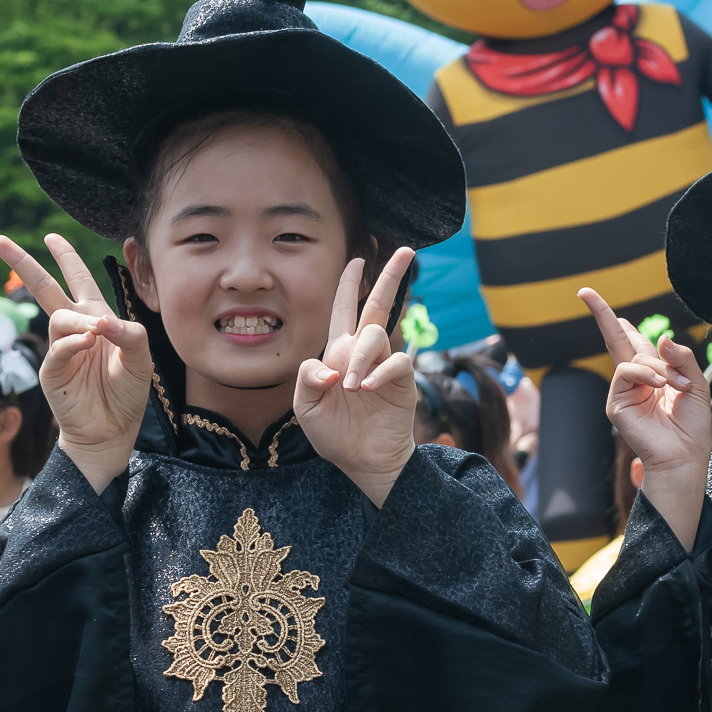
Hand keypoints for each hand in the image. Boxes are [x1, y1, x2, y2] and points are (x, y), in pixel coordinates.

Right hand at [0, 232, 151, 491]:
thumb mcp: (140, 360)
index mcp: (96, 319)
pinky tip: (89, 342)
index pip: (78, 280)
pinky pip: (58, 349)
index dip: (66, 258)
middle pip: (45, 288)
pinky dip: (73, 343)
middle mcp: (75, 330)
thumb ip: (130, 335)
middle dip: (22, 263)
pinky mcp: (52, 372)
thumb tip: (102, 320)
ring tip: (96, 333)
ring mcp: (61, 350)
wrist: (112, 431)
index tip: (50, 236)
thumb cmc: (126, 394)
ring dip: (77, 320)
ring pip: (58, 318)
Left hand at [294, 248, 419, 507]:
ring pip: (377, 336)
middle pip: (378, 305)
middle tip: (406, 250)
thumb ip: (307, 379)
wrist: (362, 461)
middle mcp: (363, 352)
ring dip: (362, 357)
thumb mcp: (306, 407)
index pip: (344, 310)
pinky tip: (367, 388)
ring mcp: (385, 365)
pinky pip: (396, 363)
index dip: (349, 284)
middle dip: (391, 276)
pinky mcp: (402, 381)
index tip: (359, 259)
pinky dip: (379, 372)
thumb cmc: (334, 433)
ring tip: (352, 387)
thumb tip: (328, 365)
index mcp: (338, 352)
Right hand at [583, 287, 710, 547]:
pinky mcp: (616, 404)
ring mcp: (623, 392)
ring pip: (633, 358)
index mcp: (653, 373)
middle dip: (602, 315)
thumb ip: (682, 358)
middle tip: (585, 292)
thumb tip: (662, 337)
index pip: (633, 342)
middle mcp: (636, 380)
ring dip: (657, 367)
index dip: (619, 322)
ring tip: (676, 386)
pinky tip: (661, 386)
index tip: (596, 301)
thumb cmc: (692, 425)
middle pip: (615, 340)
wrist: (685, 455)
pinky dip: (645, 374)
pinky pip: (626, 373)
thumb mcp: (697, 384)